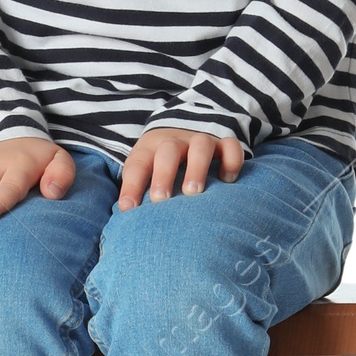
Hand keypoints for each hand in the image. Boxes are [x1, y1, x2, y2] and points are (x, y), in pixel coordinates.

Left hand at [117, 127, 246, 208]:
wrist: (183, 132)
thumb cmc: (160, 167)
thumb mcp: (145, 173)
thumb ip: (137, 193)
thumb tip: (123, 223)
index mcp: (150, 150)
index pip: (138, 165)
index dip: (132, 186)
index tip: (128, 209)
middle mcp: (176, 143)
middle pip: (168, 151)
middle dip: (163, 175)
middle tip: (160, 199)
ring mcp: (201, 142)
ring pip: (201, 145)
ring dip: (196, 167)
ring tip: (193, 192)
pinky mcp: (223, 145)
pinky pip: (232, 147)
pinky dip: (232, 161)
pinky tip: (228, 181)